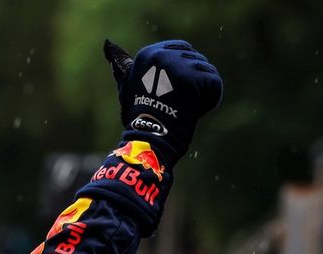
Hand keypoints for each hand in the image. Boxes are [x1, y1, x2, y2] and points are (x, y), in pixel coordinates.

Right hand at [103, 39, 222, 164]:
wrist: (149, 139)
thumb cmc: (139, 117)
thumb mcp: (128, 86)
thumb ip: (124, 65)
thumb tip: (108, 44)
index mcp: (148, 54)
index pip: (183, 50)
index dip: (182, 73)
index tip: (169, 92)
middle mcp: (163, 55)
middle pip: (196, 60)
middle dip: (192, 83)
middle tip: (174, 102)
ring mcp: (180, 65)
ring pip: (206, 73)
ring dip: (200, 93)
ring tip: (182, 107)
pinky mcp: (196, 78)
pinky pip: (214, 86)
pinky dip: (208, 101)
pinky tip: (191, 112)